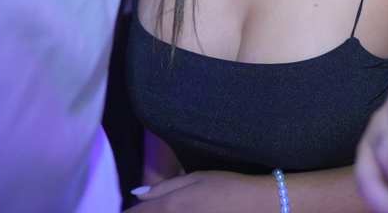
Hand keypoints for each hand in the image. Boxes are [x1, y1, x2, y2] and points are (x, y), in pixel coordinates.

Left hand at [129, 171, 270, 211]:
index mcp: (171, 205)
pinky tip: (186, 211)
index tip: (131, 209)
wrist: (259, 205)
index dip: (129, 212)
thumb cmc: (228, 187)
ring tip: (169, 208)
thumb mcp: (195, 178)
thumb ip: (163, 187)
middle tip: (146, 209)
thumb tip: (136, 193)